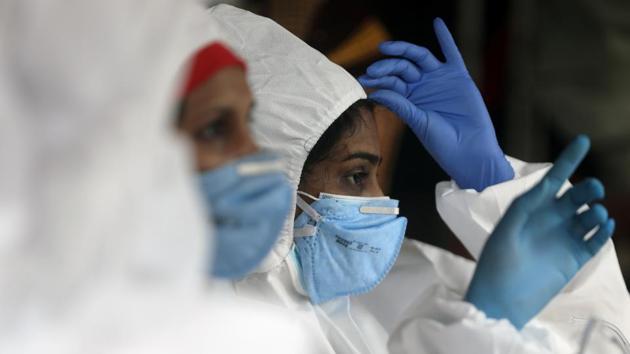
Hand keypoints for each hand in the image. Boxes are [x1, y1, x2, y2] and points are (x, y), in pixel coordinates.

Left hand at [358, 18, 512, 190]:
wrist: (468, 150)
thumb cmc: (441, 142)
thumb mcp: (418, 122)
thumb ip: (400, 105)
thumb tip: (376, 92)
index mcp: (409, 98)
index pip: (391, 83)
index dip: (378, 79)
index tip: (364, 79)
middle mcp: (422, 86)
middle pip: (402, 68)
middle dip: (386, 66)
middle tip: (373, 69)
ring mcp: (439, 80)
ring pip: (420, 58)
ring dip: (404, 50)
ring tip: (386, 47)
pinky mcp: (458, 77)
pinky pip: (452, 53)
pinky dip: (445, 38)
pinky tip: (437, 23)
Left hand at [465, 135, 615, 328]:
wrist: (501, 300)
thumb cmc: (496, 263)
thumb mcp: (506, 229)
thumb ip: (525, 207)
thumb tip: (547, 185)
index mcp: (530, 208)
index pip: (553, 179)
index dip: (568, 159)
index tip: (584, 140)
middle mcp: (549, 220)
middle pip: (576, 196)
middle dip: (588, 189)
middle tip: (593, 190)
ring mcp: (563, 238)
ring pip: (589, 216)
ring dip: (596, 210)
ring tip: (595, 213)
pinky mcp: (574, 259)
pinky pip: (595, 240)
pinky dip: (603, 231)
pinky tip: (604, 225)